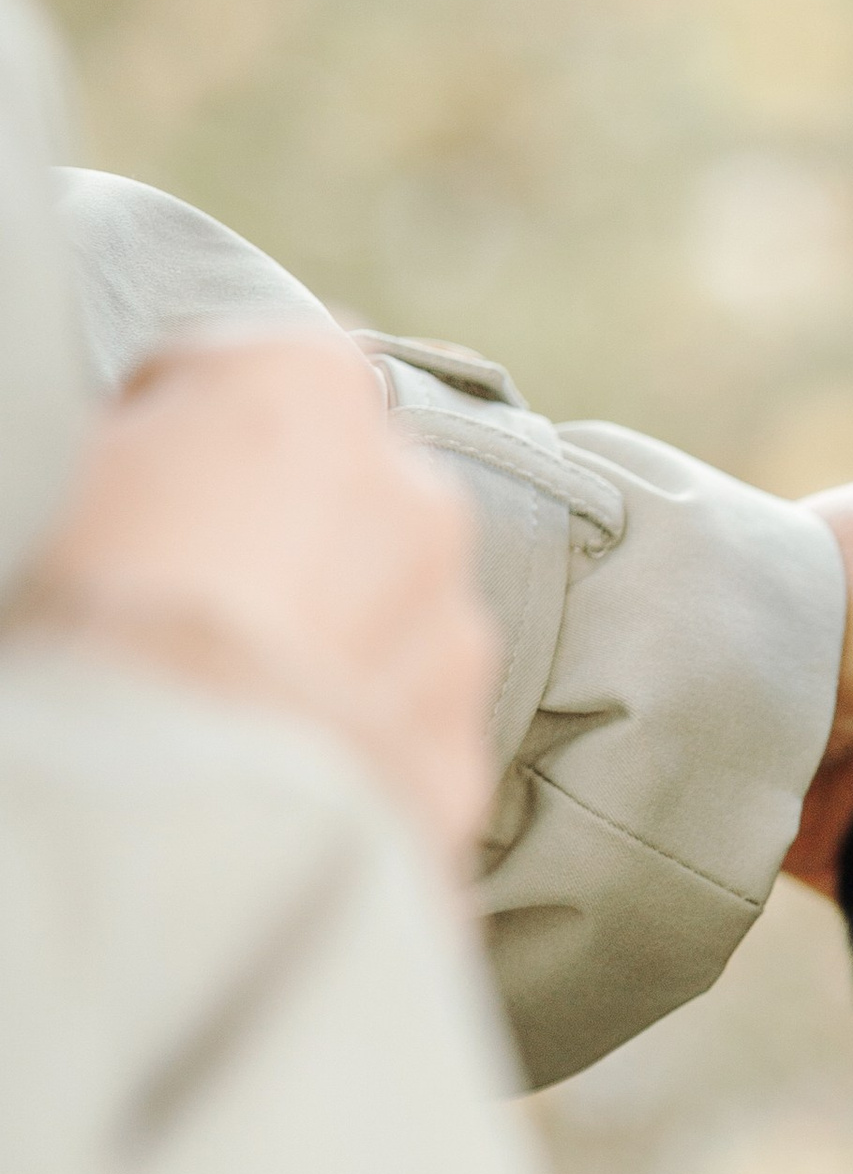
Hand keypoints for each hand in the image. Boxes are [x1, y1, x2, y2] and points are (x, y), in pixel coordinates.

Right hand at [12, 335, 497, 862]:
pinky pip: (402, 736)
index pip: (258, 371)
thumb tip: (149, 470)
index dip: (189, 427)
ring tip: (234, 706)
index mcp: (303, 388)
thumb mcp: (73, 479)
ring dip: (334, 647)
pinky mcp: (457, 747)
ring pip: (394, 619)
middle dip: (289, 540)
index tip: (140, 484)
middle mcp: (412, 487)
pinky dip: (354, 752)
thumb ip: (141, 446)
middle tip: (192, 608)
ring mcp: (451, 623)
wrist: (160, 802)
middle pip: (348, 498)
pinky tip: (279, 780)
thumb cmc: (86, 609)